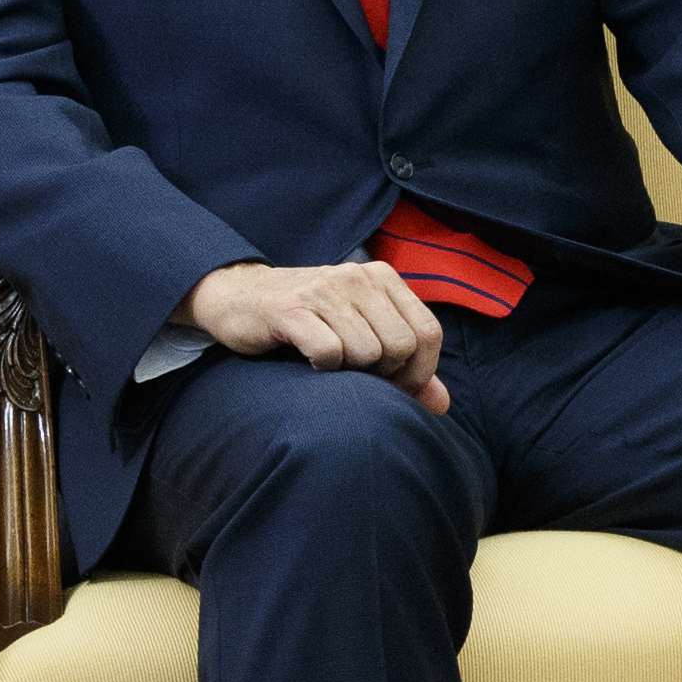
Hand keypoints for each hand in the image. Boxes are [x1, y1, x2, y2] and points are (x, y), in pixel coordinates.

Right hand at [187, 258, 448, 412]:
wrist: (239, 298)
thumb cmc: (309, 321)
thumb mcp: (362, 333)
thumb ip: (405, 367)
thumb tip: (442, 405)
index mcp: (382, 278)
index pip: (428, 333)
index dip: (419, 371)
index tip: (395, 385)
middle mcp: (357, 277)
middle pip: (400, 347)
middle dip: (384, 375)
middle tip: (356, 374)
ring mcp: (323, 290)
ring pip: (367, 353)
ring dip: (350, 372)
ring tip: (330, 361)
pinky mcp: (290, 310)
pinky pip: (329, 353)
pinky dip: (323, 368)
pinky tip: (309, 361)